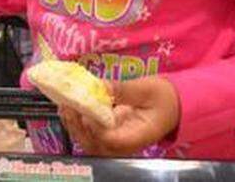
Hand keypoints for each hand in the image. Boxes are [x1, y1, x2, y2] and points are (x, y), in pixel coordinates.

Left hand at [59, 77, 180, 156]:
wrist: (171, 108)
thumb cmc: (164, 98)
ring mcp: (114, 143)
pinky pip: (88, 133)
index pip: (111, 139)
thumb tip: (100, 87)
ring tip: (63, 102)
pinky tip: (68, 105)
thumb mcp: (148, 88)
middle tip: (66, 103)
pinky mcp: (107, 136)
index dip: (95, 125)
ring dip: (72, 123)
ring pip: (87, 140)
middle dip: (76, 125)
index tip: (86, 106)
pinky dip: (76, 121)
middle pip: (94, 144)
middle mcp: (122, 146)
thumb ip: (124, 90)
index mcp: (137, 137)